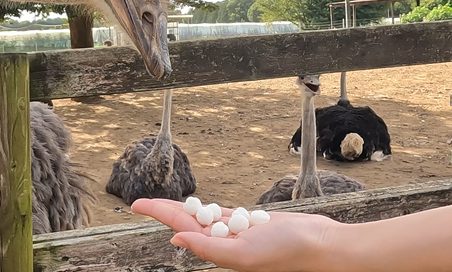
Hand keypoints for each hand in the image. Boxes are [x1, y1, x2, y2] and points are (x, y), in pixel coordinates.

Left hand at [131, 199, 340, 271]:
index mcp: (219, 251)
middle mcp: (225, 242)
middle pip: (187, 221)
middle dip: (164, 211)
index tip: (136, 205)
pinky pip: (224, 214)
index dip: (158, 214)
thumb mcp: (243, 254)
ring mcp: (238, 233)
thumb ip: (208, 248)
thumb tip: (175, 238)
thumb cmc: (286, 252)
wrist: (320, 244)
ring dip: (183, 209)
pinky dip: (209, 210)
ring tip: (162, 203)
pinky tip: (198, 207)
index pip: (181, 227)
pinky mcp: (252, 224)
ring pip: (203, 217)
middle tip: (140, 203)